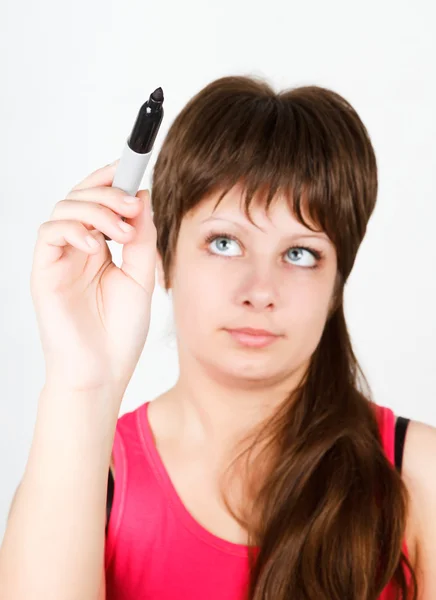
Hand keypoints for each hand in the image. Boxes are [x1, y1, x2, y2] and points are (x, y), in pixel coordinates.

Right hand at [30, 161, 156, 391]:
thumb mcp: (143, 276)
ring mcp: (60, 259)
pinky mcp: (44, 270)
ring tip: (122, 233)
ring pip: (66, 208)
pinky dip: (74, 228)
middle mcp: (79, 249)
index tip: (130, 166)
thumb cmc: (121, 333)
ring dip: (96, 210)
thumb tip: (142, 197)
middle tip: (132, 206)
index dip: (111, 180)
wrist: (103, 371)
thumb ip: (143, 237)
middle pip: (81, 198)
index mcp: (102, 250)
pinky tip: (96, 245)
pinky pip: (50, 232)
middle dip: (108, 192)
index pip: (100, 203)